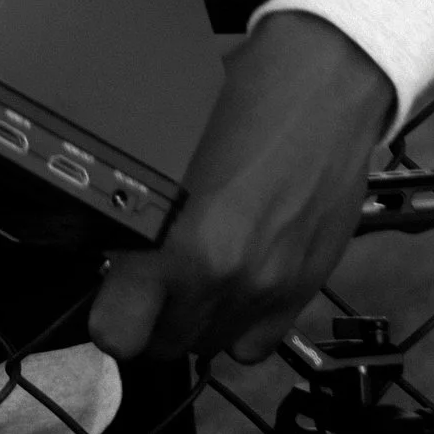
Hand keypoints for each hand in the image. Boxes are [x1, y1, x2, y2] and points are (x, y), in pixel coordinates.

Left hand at [87, 11, 393, 366]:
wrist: (328, 85)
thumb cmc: (243, 95)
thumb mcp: (166, 144)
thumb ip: (140, 208)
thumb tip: (112, 246)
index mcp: (183, 243)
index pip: (117, 333)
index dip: (105, 316)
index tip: (107, 292)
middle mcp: (227, 279)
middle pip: (162, 346)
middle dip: (145, 317)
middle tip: (144, 277)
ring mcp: (271, 290)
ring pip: (208, 348)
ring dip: (191, 321)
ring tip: (189, 276)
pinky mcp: (305, 289)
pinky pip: (256, 345)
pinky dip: (237, 325)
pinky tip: (232, 284)